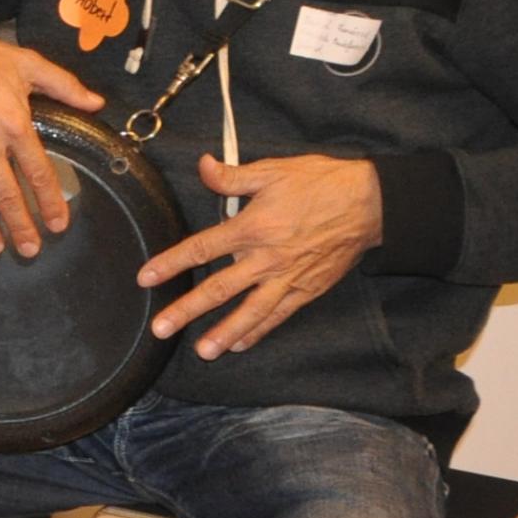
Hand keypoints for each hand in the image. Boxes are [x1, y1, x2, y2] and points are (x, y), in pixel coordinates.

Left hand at [136, 153, 383, 357]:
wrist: (370, 204)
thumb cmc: (320, 184)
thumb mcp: (273, 171)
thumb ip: (232, 176)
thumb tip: (201, 165)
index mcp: (252, 228)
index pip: (202, 248)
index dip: (171, 263)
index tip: (146, 278)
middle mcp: (266, 258)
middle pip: (219, 288)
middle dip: (187, 310)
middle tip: (160, 329)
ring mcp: (288, 278)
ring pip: (250, 311)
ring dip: (224, 332)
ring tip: (203, 351)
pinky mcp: (307, 289)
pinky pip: (278, 315)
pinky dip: (259, 330)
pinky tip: (241, 344)